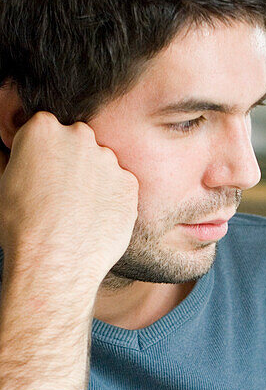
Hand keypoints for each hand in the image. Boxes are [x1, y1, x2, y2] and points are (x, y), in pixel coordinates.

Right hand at [0, 112, 137, 293]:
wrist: (55, 261)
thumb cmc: (23, 225)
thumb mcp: (5, 180)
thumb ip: (20, 157)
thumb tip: (21, 155)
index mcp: (42, 128)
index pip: (48, 129)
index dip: (46, 154)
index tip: (45, 174)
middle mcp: (79, 136)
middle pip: (79, 142)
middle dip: (73, 163)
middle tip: (64, 195)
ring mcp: (107, 160)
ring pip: (103, 164)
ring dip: (96, 181)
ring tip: (81, 212)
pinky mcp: (129, 185)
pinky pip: (121, 187)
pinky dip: (113, 199)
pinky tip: (98, 219)